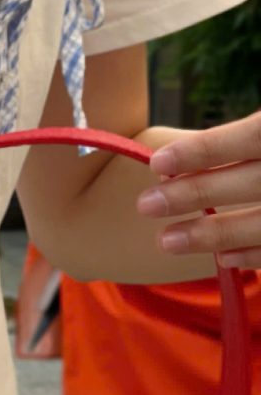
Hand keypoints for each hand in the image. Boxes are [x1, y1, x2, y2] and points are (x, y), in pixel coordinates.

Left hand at [136, 109, 260, 269]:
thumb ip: (243, 138)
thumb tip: (173, 160)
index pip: (253, 136)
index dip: (206, 149)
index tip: (157, 162)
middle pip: (253, 180)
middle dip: (197, 193)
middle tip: (146, 205)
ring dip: (213, 234)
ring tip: (166, 241)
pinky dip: (254, 254)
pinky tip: (223, 258)